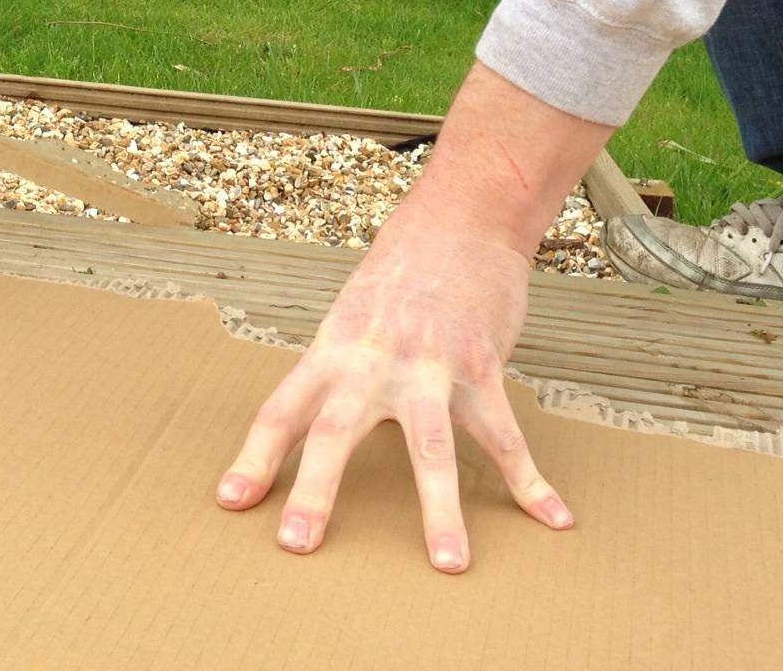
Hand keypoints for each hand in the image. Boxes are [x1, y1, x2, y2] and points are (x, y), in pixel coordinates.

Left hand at [216, 62, 605, 570]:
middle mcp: (372, 359)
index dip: (255, 457)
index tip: (230, 501)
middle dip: (316, 490)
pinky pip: (505, 435)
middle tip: (296, 544)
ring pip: (430, 445)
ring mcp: (429, 365)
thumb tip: (323, 426)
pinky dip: (530, 481)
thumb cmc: (403, 271)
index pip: (282, 408)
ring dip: (438, 508)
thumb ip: (339, 372)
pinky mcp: (480, 367)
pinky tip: (553, 516)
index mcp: (333, 349)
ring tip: (447, 564)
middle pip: (336, 430)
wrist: (461, 218)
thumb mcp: (353, 317)